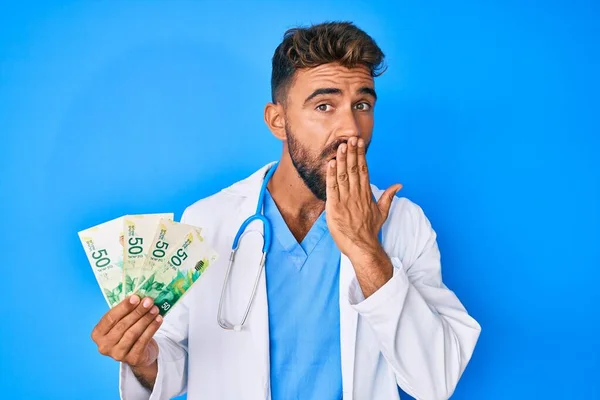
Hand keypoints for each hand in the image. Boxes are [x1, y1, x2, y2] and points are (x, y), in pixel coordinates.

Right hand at [91, 295, 162, 367]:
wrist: (139, 354)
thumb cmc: (128, 332)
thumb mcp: (122, 322)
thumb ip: (126, 311)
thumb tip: (140, 297)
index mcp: (98, 334)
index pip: (110, 318)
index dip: (123, 307)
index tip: (136, 297)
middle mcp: (104, 346)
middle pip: (122, 325)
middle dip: (137, 311)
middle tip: (149, 301)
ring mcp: (117, 355)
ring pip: (133, 333)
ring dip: (146, 319)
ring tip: (155, 309)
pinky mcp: (132, 359)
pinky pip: (143, 341)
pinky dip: (152, 328)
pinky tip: (158, 319)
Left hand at [325, 136, 401, 259]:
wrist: (363, 247)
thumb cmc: (370, 231)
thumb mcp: (382, 212)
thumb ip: (388, 196)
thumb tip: (399, 185)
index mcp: (366, 194)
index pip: (364, 170)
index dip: (360, 155)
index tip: (359, 143)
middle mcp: (357, 195)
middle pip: (354, 169)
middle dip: (352, 153)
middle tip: (350, 138)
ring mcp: (346, 201)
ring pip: (343, 176)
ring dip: (341, 160)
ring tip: (340, 146)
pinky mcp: (335, 208)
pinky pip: (332, 189)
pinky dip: (331, 176)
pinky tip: (330, 164)